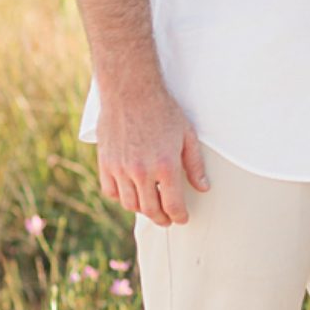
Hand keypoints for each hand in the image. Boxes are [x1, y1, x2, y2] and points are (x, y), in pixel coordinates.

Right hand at [97, 84, 209, 224]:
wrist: (131, 91)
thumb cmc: (162, 110)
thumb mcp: (187, 135)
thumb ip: (195, 165)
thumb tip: (203, 188)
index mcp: (165, 166)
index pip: (173, 205)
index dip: (179, 216)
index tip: (182, 218)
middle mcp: (142, 171)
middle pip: (151, 209)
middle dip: (162, 218)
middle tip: (167, 218)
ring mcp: (121, 168)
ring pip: (130, 204)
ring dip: (142, 209)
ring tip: (150, 206)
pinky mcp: (106, 163)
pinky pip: (110, 191)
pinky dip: (120, 197)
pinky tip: (130, 193)